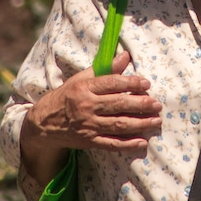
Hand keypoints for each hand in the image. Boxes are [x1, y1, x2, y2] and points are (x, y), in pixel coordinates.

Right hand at [25, 52, 162, 153]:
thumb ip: (105, 69)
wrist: (44, 123)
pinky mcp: (89, 141)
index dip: (130, 83)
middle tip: (157, 104)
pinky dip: (127, 144)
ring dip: (140, 124)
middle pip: (118, 105)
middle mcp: (86, 106)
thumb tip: (126, 56)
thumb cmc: (67, 96)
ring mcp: (88, 125)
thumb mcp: (81, 79)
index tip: (146, 84)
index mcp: (84, 87)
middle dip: (140, 105)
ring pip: (118, 125)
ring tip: (156, 121)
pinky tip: (142, 142)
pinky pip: (111, 144)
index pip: (111, 83)